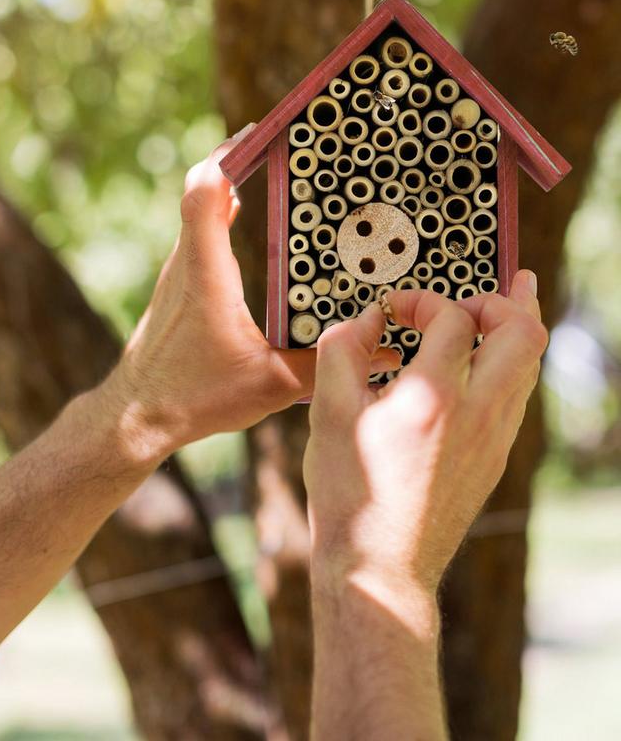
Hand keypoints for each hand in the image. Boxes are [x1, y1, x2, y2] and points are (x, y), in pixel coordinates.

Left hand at [109, 128, 400, 454]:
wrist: (136, 415)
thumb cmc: (193, 399)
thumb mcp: (270, 387)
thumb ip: (324, 367)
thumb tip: (381, 355)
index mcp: (207, 275)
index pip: (204, 194)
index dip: (226, 155)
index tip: (257, 132)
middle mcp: (186, 264)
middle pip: (202, 190)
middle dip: (238, 158)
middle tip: (280, 140)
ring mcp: (178, 273)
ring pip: (198, 210)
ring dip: (229, 183)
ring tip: (271, 168)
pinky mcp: (178, 286)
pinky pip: (198, 231)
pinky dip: (221, 211)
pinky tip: (248, 218)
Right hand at [304, 270, 546, 594]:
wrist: (379, 565)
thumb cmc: (349, 493)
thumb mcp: (328, 414)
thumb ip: (342, 351)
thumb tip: (363, 320)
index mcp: (435, 397)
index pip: (454, 319)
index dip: (423, 300)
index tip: (393, 310)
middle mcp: (478, 415)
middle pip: (525, 333)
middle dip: (503, 300)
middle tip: (476, 292)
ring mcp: (493, 439)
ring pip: (529, 366)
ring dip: (512, 330)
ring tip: (498, 306)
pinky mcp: (493, 459)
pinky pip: (515, 396)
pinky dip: (504, 366)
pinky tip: (479, 365)